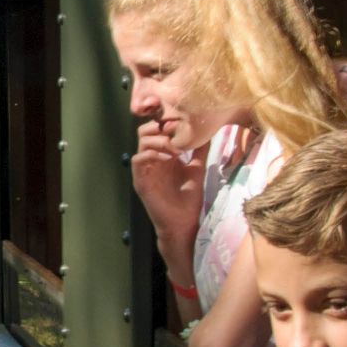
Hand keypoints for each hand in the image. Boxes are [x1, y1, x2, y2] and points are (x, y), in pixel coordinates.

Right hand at [131, 120, 206, 238]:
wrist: (183, 223)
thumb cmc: (189, 200)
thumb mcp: (196, 169)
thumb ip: (199, 151)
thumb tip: (208, 131)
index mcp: (162, 155)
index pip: (156, 130)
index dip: (165, 123)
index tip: (182, 125)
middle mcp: (151, 160)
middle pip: (144, 132)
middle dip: (159, 128)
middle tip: (176, 134)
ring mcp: (144, 170)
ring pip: (141, 143)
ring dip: (159, 141)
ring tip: (175, 149)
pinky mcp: (140, 181)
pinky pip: (138, 160)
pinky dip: (152, 155)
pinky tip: (168, 160)